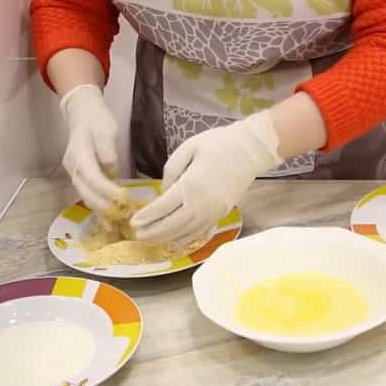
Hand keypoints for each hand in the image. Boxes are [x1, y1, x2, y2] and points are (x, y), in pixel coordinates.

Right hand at [61, 84, 122, 214]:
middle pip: (86, 192)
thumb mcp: (106, 130)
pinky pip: (88, 195)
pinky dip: (98, 208)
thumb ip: (107, 150)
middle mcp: (73, 168)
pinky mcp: (81, 177)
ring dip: (100, 212)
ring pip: (86, 197)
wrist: (82, 112)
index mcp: (79, 155)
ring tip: (115, 227)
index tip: (124, 200)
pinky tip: (108, 222)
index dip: (107, 191)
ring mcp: (75, 173)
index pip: (93, 178)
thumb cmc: (97, 120)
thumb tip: (112, 169)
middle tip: (122, 219)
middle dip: (104, 207)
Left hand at [131, 110, 283, 244]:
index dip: (147, 216)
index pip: (163, 207)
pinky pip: (201, 231)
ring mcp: (213, 211)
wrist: (251, 150)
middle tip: (138, 235)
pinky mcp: (222, 213)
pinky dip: (186, 238)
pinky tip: (175, 241)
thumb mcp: (189, 148)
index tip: (133, 222)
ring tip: (151, 240)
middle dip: (153, 232)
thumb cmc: (219, 144)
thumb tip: (164, 191)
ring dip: (167, 238)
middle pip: (172, 224)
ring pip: (186, 232)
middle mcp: (201, 203)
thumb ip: (171, 170)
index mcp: (191, 185)